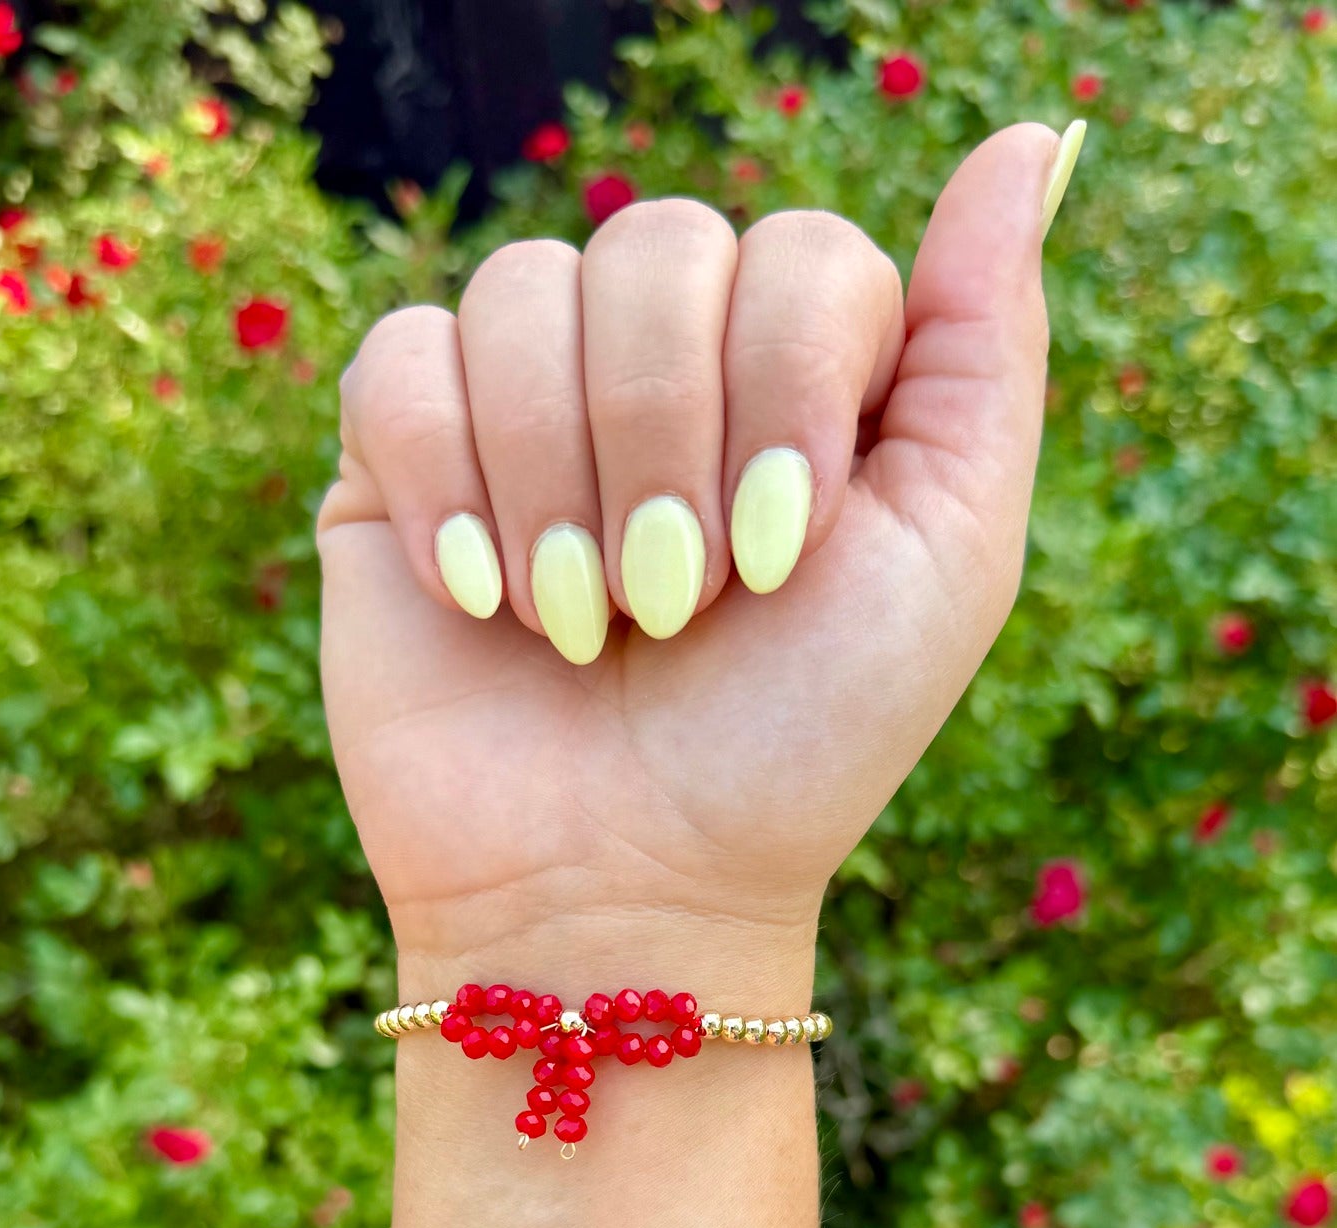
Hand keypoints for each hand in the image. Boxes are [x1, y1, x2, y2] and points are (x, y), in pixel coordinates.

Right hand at [318, 123, 1077, 983]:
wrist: (621, 890)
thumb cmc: (796, 744)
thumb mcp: (948, 552)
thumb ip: (986, 348)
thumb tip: (1032, 136)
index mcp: (803, 374)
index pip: (799, 251)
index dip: (787, 390)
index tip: (781, 561)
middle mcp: (666, 367)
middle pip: (657, 244)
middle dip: (672, 443)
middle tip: (676, 606)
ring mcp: (526, 405)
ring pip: (525, 289)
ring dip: (561, 482)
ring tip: (579, 626)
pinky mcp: (398, 459)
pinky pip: (399, 360)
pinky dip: (445, 482)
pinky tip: (478, 598)